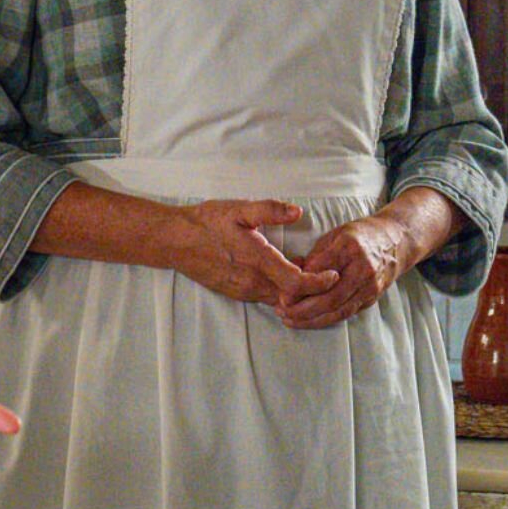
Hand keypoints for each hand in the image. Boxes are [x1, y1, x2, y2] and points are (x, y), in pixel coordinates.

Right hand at [164, 199, 337, 306]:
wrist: (175, 241)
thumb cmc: (207, 222)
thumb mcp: (239, 209)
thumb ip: (270, 210)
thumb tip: (298, 212)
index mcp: (257, 260)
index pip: (297, 283)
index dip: (319, 282)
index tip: (333, 274)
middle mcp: (252, 282)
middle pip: (292, 297)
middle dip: (312, 289)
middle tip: (325, 272)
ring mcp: (243, 290)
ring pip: (279, 299)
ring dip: (295, 291)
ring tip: (307, 271)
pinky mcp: (235, 293)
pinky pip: (265, 297)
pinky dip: (280, 291)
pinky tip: (283, 274)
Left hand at [277, 211, 415, 328]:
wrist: (396, 241)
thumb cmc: (360, 235)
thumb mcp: (335, 235)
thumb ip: (315, 256)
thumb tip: (292, 274)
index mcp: (350, 246)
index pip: (320, 271)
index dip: (298, 286)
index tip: (281, 293)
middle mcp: (363, 268)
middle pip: (330, 297)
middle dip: (302, 309)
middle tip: (282, 311)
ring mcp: (370, 286)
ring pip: (338, 310)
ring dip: (312, 319)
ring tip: (290, 320)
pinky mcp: (372, 298)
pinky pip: (346, 313)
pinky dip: (325, 319)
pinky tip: (309, 321)